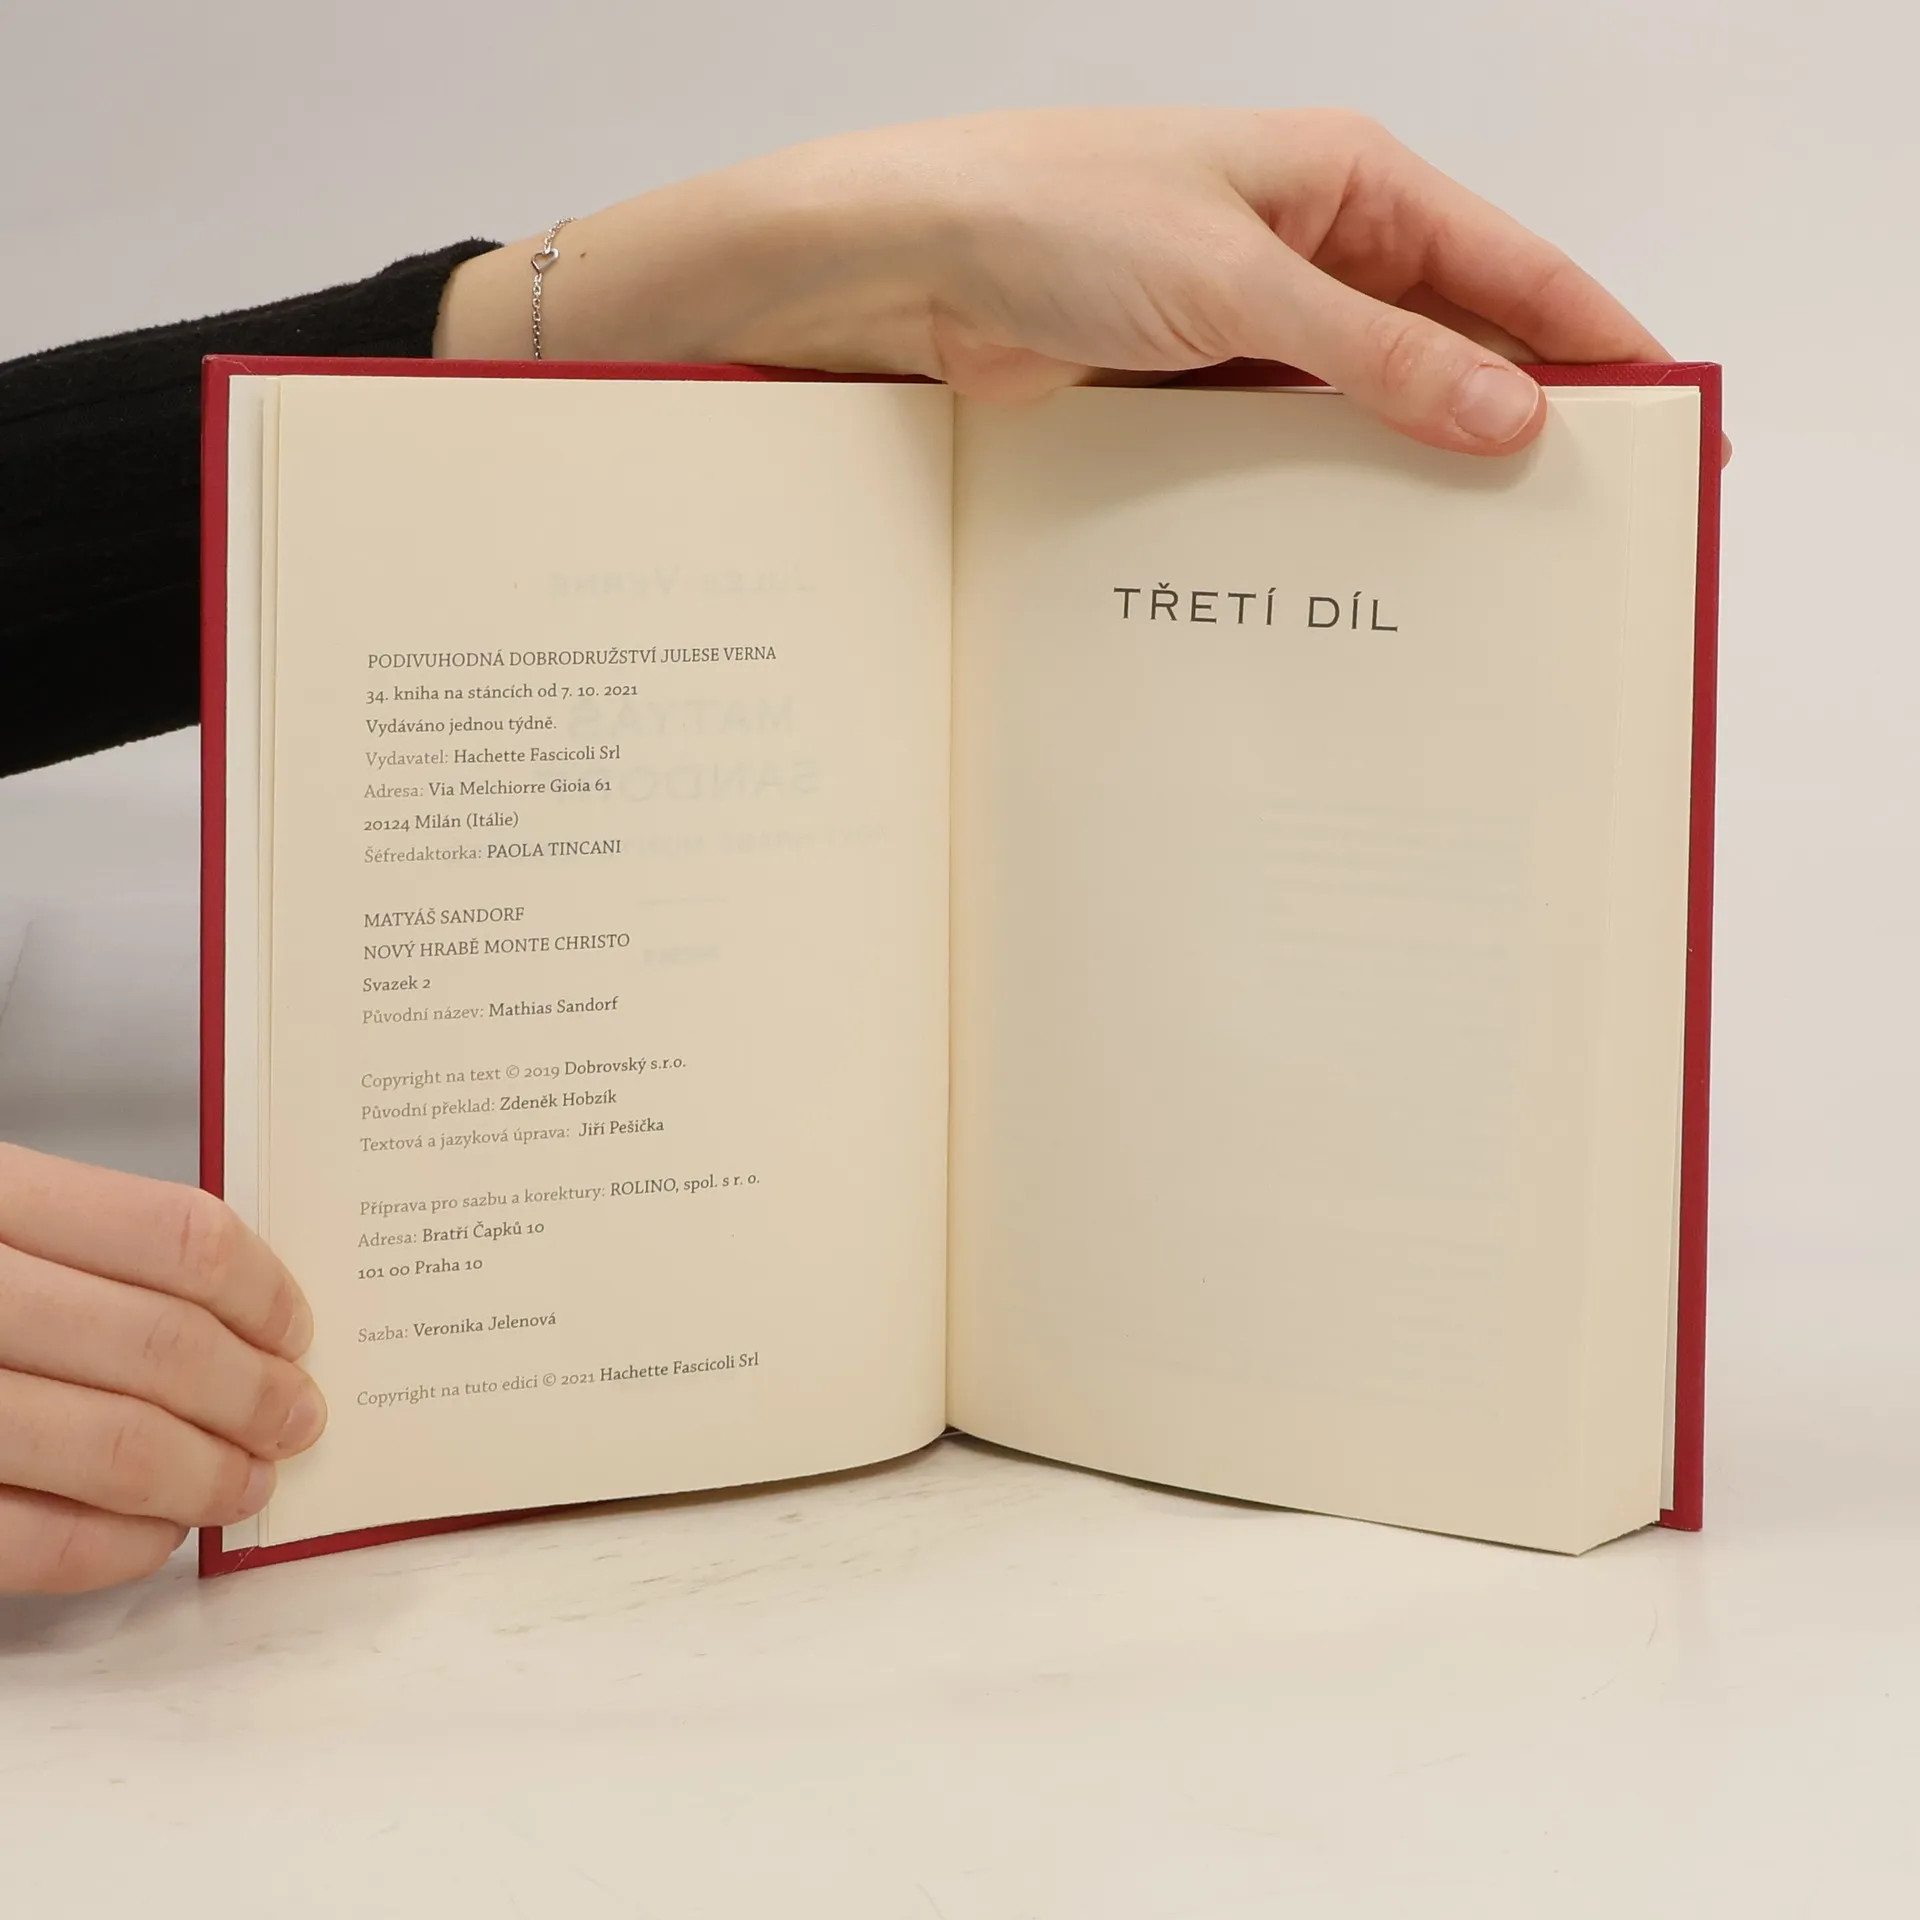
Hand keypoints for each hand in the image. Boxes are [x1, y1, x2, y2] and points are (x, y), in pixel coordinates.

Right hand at [0, 1145, 324, 1593]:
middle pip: (163, 1348)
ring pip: (116, 1446)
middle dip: (255, 1396)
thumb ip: (87, 1246)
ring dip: (207, 1476)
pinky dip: (121, 1546)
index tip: (297, 1329)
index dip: (262, 1292)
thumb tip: (240, 1316)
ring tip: (246, 1481)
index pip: (176, 1239)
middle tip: (296, 1416)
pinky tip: (157, 1534)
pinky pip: (37, 1541)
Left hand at [436, 108, 1695, 457]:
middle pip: (1450, 345)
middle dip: (1513, 425)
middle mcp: (1310, 253)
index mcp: (1346, 183)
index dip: (1594, 343)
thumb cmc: (1050, 216)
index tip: (1659, 423)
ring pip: (1369, 411)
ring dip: (1414, 474)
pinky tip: (1360, 555)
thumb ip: (1378, 354)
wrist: (899, 267)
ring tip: (1482, 562)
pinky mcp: (1187, 397)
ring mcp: (1248, 332)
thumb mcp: (1238, 282)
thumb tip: (1504, 412)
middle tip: (1579, 520)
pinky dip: (1324, 494)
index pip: (1509, 268)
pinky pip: (1284, 451)